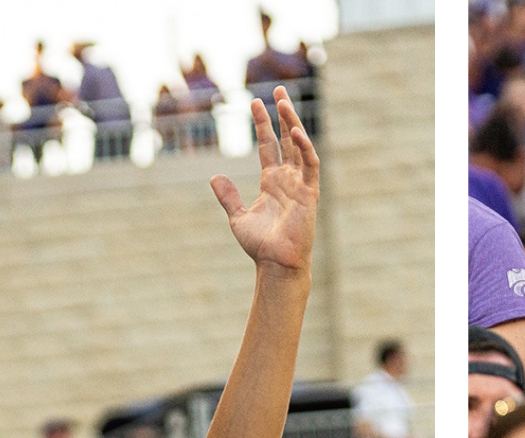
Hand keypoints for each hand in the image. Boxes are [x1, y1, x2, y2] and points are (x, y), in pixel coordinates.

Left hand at [210, 87, 317, 272]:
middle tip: (279, 89)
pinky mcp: (310, 193)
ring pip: (299, 146)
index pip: (269, 145)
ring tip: (283, 101)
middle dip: (283, 114)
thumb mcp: (237, 217)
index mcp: (272, 182)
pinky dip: (305, 147)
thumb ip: (228, 196)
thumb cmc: (260, 245)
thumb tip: (214, 176)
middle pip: (287, 138)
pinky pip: (310, 164)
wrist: (274, 263)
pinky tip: (296, 130)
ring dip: (293, 123)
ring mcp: (300, 184)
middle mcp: (288, 178)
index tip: (256, 102)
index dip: (263, 123)